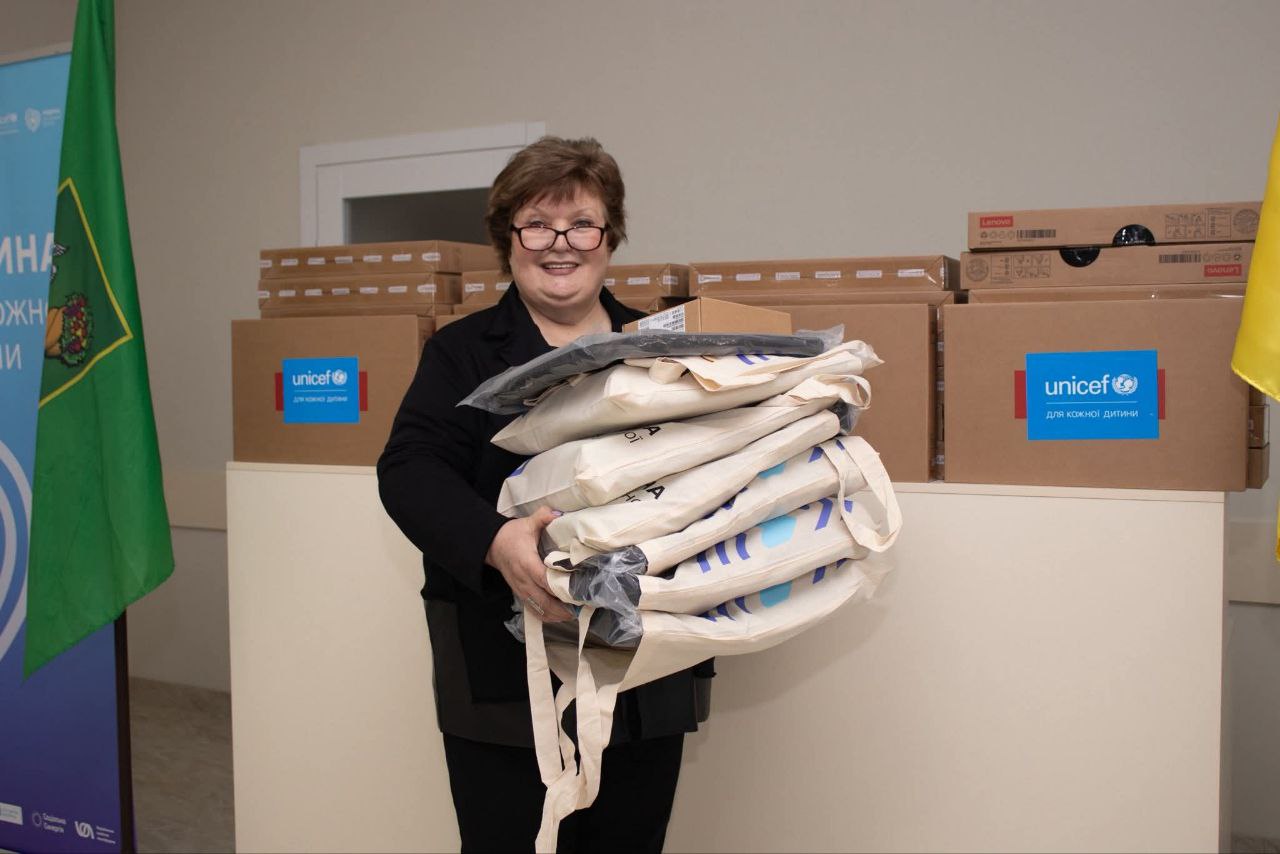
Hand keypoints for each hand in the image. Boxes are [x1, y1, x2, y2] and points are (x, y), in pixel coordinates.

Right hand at [485, 506, 573, 622]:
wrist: (492, 545)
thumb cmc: (512, 535)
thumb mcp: (527, 523)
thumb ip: (542, 517)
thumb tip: (558, 514)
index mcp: (526, 562)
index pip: (544, 579)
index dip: (560, 587)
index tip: (577, 591)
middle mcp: (524, 580)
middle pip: (544, 601)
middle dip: (563, 607)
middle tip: (583, 607)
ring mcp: (521, 590)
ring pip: (540, 609)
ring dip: (557, 614)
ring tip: (576, 613)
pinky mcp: (521, 594)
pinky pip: (534, 611)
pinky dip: (547, 616)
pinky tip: (560, 616)